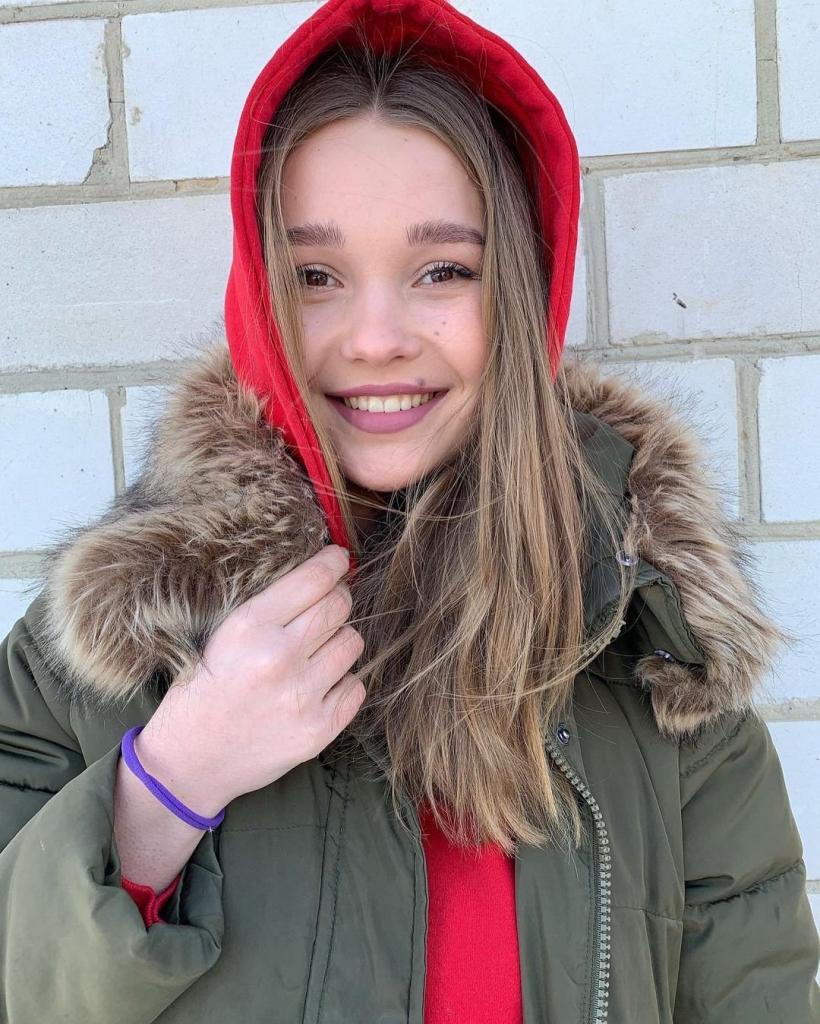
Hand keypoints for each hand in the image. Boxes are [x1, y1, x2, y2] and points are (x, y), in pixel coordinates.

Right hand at [135, 545, 363, 813]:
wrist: (190, 762)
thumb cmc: (203, 690)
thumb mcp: (221, 635)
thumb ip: (269, 607)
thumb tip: (321, 573)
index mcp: (249, 627)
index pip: (313, 579)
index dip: (333, 564)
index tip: (339, 559)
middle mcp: (279, 658)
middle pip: (340, 606)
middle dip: (336, 600)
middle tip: (325, 608)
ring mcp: (303, 696)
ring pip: (353, 642)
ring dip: (338, 642)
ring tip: (315, 653)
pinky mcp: (320, 729)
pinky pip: (356, 686)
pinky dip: (342, 682)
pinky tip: (317, 687)